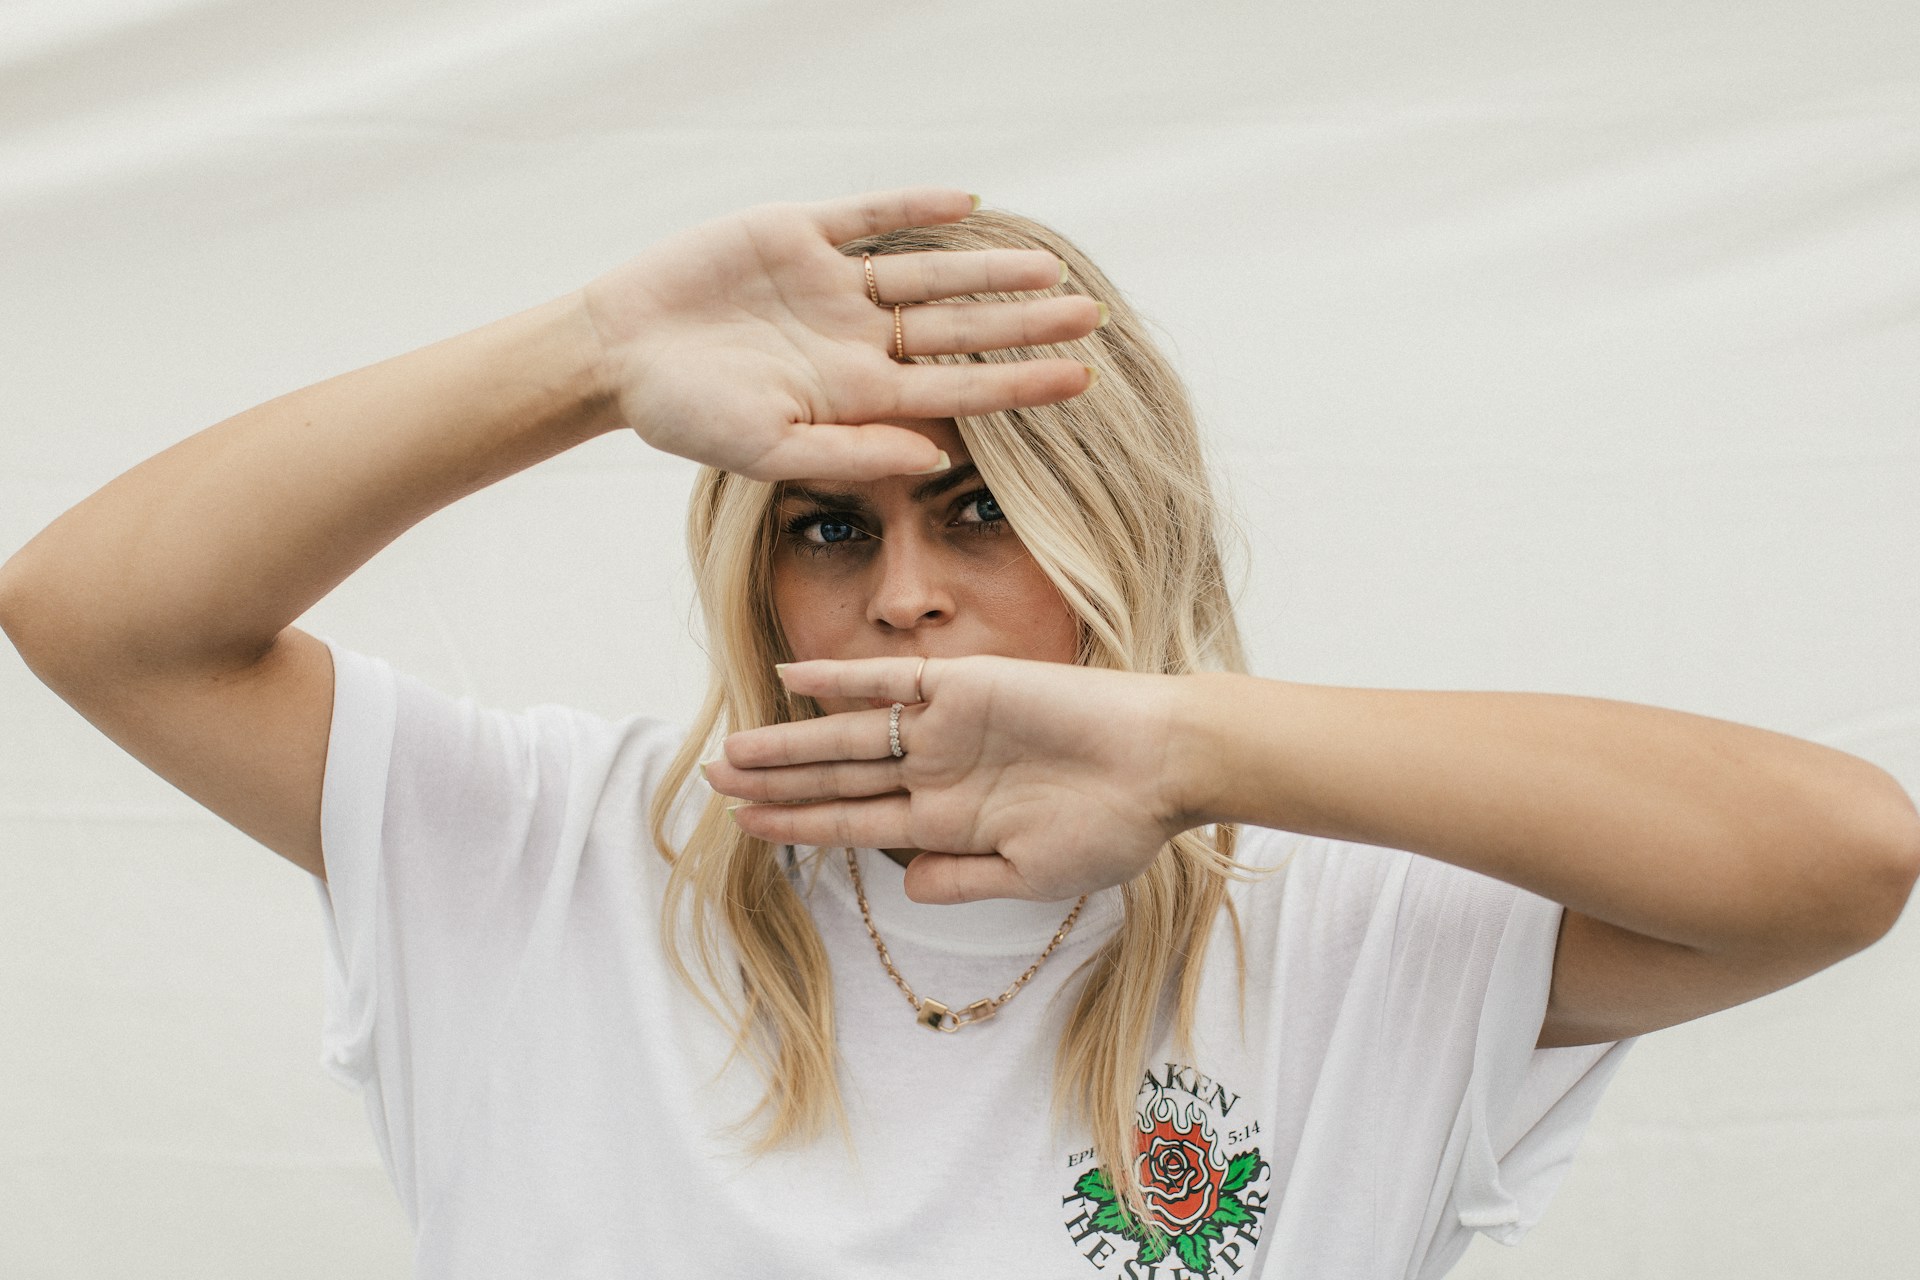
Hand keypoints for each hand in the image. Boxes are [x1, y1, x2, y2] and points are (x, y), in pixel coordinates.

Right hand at [578, 187, 1101, 482]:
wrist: (616, 354)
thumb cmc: (686, 414)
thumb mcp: (768, 449)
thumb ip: (851, 452)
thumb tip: (935, 459)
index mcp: (857, 394)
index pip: (957, 389)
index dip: (1020, 384)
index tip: (1084, 380)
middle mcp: (856, 339)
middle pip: (959, 327)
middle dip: (1025, 324)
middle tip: (1094, 317)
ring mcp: (831, 285)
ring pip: (928, 272)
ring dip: (987, 268)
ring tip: (1049, 268)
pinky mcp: (798, 235)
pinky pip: (869, 215)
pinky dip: (915, 205)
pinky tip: (968, 200)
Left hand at [702, 655, 1196, 903]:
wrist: (1164, 764)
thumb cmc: (1113, 826)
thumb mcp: (1034, 874)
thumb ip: (964, 880)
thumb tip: (902, 885)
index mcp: (951, 824)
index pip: (856, 824)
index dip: (799, 826)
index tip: (745, 830)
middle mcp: (938, 774)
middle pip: (837, 778)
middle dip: (774, 784)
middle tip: (709, 782)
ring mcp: (947, 728)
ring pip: (849, 733)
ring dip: (790, 741)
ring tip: (731, 749)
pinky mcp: (965, 686)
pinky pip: (891, 680)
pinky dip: (841, 677)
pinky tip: (791, 676)